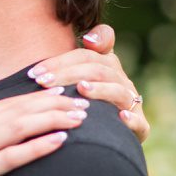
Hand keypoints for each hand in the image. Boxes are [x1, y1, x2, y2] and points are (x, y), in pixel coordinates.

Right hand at [0, 88, 88, 175]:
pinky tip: (59, 140)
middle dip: (54, 105)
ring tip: (80, 117)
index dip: (36, 97)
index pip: (5, 103)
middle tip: (85, 101)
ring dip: (52, 120)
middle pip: (19, 112)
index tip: (61, 92)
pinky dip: (36, 147)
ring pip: (19, 128)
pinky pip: (10, 158)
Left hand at [27, 24, 148, 144]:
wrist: (104, 138)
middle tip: (42, 82)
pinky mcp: (140, 127)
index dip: (62, 60)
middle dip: (68, 74)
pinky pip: (139, 123)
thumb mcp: (73, 79)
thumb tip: (89, 37)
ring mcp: (131, 103)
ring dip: (100, 89)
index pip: (86, 56)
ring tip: (81, 89)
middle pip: (98, 70)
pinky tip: (120, 118)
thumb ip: (73, 59)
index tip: (35, 72)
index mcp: (107, 66)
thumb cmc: (81, 103)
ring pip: (118, 91)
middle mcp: (121, 82)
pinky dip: (132, 120)